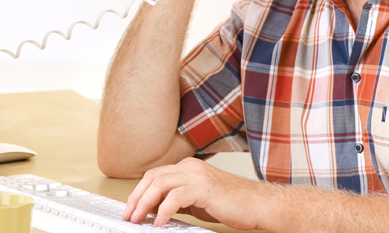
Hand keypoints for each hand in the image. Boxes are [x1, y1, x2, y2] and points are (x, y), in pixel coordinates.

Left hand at [123, 157, 265, 230]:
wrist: (258, 204)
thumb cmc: (233, 203)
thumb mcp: (198, 201)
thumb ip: (178, 201)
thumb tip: (155, 210)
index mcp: (188, 168)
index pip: (155, 176)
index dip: (139, 192)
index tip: (131, 209)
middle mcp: (190, 167)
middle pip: (153, 178)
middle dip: (137, 198)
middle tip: (130, 216)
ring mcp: (197, 175)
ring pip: (160, 184)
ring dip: (145, 203)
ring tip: (139, 219)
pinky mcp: (204, 187)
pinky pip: (175, 197)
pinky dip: (163, 210)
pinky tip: (159, 221)